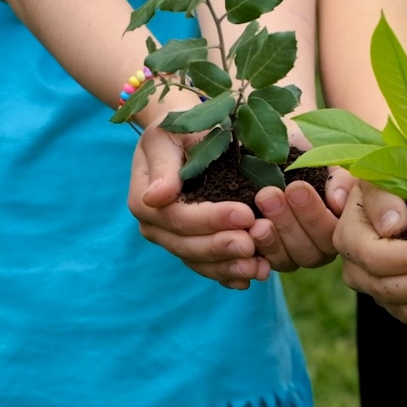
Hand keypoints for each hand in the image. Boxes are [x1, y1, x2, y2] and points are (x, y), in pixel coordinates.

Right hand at [129, 125, 268, 289]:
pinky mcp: (193, 249)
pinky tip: (253, 276)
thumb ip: (163, 166)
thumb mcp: (166, 136)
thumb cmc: (177, 130)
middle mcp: (156, 227)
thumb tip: (155, 196)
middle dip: (223, 246)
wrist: (187, 139)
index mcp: (146, 200)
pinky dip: (230, 275)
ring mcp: (174, 241)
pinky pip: (210, 268)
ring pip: (200, 262)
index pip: (178, 217)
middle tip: (254, 243)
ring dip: (230, 268)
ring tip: (260, 267)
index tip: (245, 214)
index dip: (211, 219)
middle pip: (188, 246)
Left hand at [249, 130, 352, 271]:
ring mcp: (293, 253)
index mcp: (339, 222)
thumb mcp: (322, 154)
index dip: (314, 214)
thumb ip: (339, 177)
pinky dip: (253, 250)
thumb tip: (339, 202)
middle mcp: (319, 243)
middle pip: (311, 252)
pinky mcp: (267, 257)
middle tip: (267, 195)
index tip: (295, 187)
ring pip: (287, 260)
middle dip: (288, 223)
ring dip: (270, 238)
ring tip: (252, 214)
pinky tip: (243, 231)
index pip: (332, 233)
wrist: (267, 142)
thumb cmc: (301, 146)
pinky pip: (261, 264)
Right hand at [333, 181, 406, 343]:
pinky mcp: (397, 301)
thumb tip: (392, 227)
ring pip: (398, 308)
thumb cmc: (392, 178)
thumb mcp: (383, 175)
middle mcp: (357, 268)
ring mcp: (376, 288)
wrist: (403, 193)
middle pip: (384, 286)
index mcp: (349, 236)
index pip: (373, 255)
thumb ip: (383, 196)